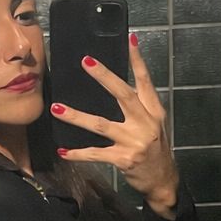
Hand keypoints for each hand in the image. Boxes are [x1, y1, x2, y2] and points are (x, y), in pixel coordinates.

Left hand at [51, 35, 179, 208]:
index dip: (137, 60)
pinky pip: (96, 154)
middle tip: (86, 62)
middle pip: (124, 95)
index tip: (130, 39)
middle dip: (105, 77)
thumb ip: (140, 107)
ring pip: (101, 125)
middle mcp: (146, 123)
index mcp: (154, 111)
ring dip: (77, 116)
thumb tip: (117, 85)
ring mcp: (134, 141)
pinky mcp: (123, 159)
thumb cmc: (156, 149)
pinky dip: (78, 153)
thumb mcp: (155, 124)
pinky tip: (63, 151)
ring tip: (57, 108)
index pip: (145, 81)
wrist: (163, 181)